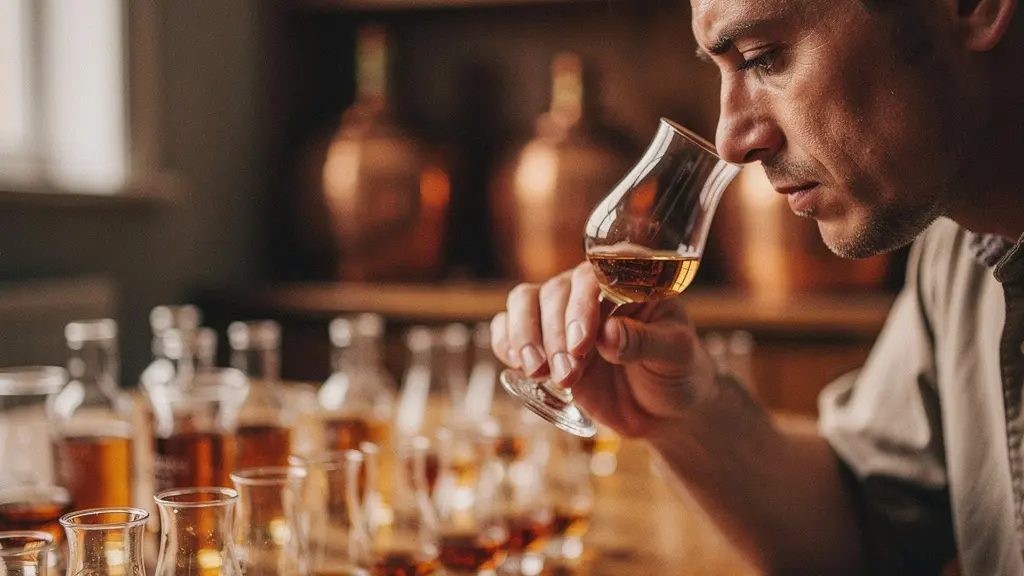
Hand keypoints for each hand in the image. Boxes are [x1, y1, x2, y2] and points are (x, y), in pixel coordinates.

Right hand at [490, 262, 719, 437]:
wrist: (661, 410)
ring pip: (526, 301)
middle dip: (556, 335)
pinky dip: (506, 342)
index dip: (584, 304)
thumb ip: (646, 342)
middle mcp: (592, 287)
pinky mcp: (543, 337)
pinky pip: (510, 326)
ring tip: (537, 373)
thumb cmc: (677, 372)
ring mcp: (564, 311)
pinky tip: (518, 366)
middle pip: (557, 291)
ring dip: (526, 337)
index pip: (597, 273)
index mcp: (632, 278)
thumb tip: (610, 334)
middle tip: (567, 375)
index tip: (583, 342)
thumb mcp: (676, 357)